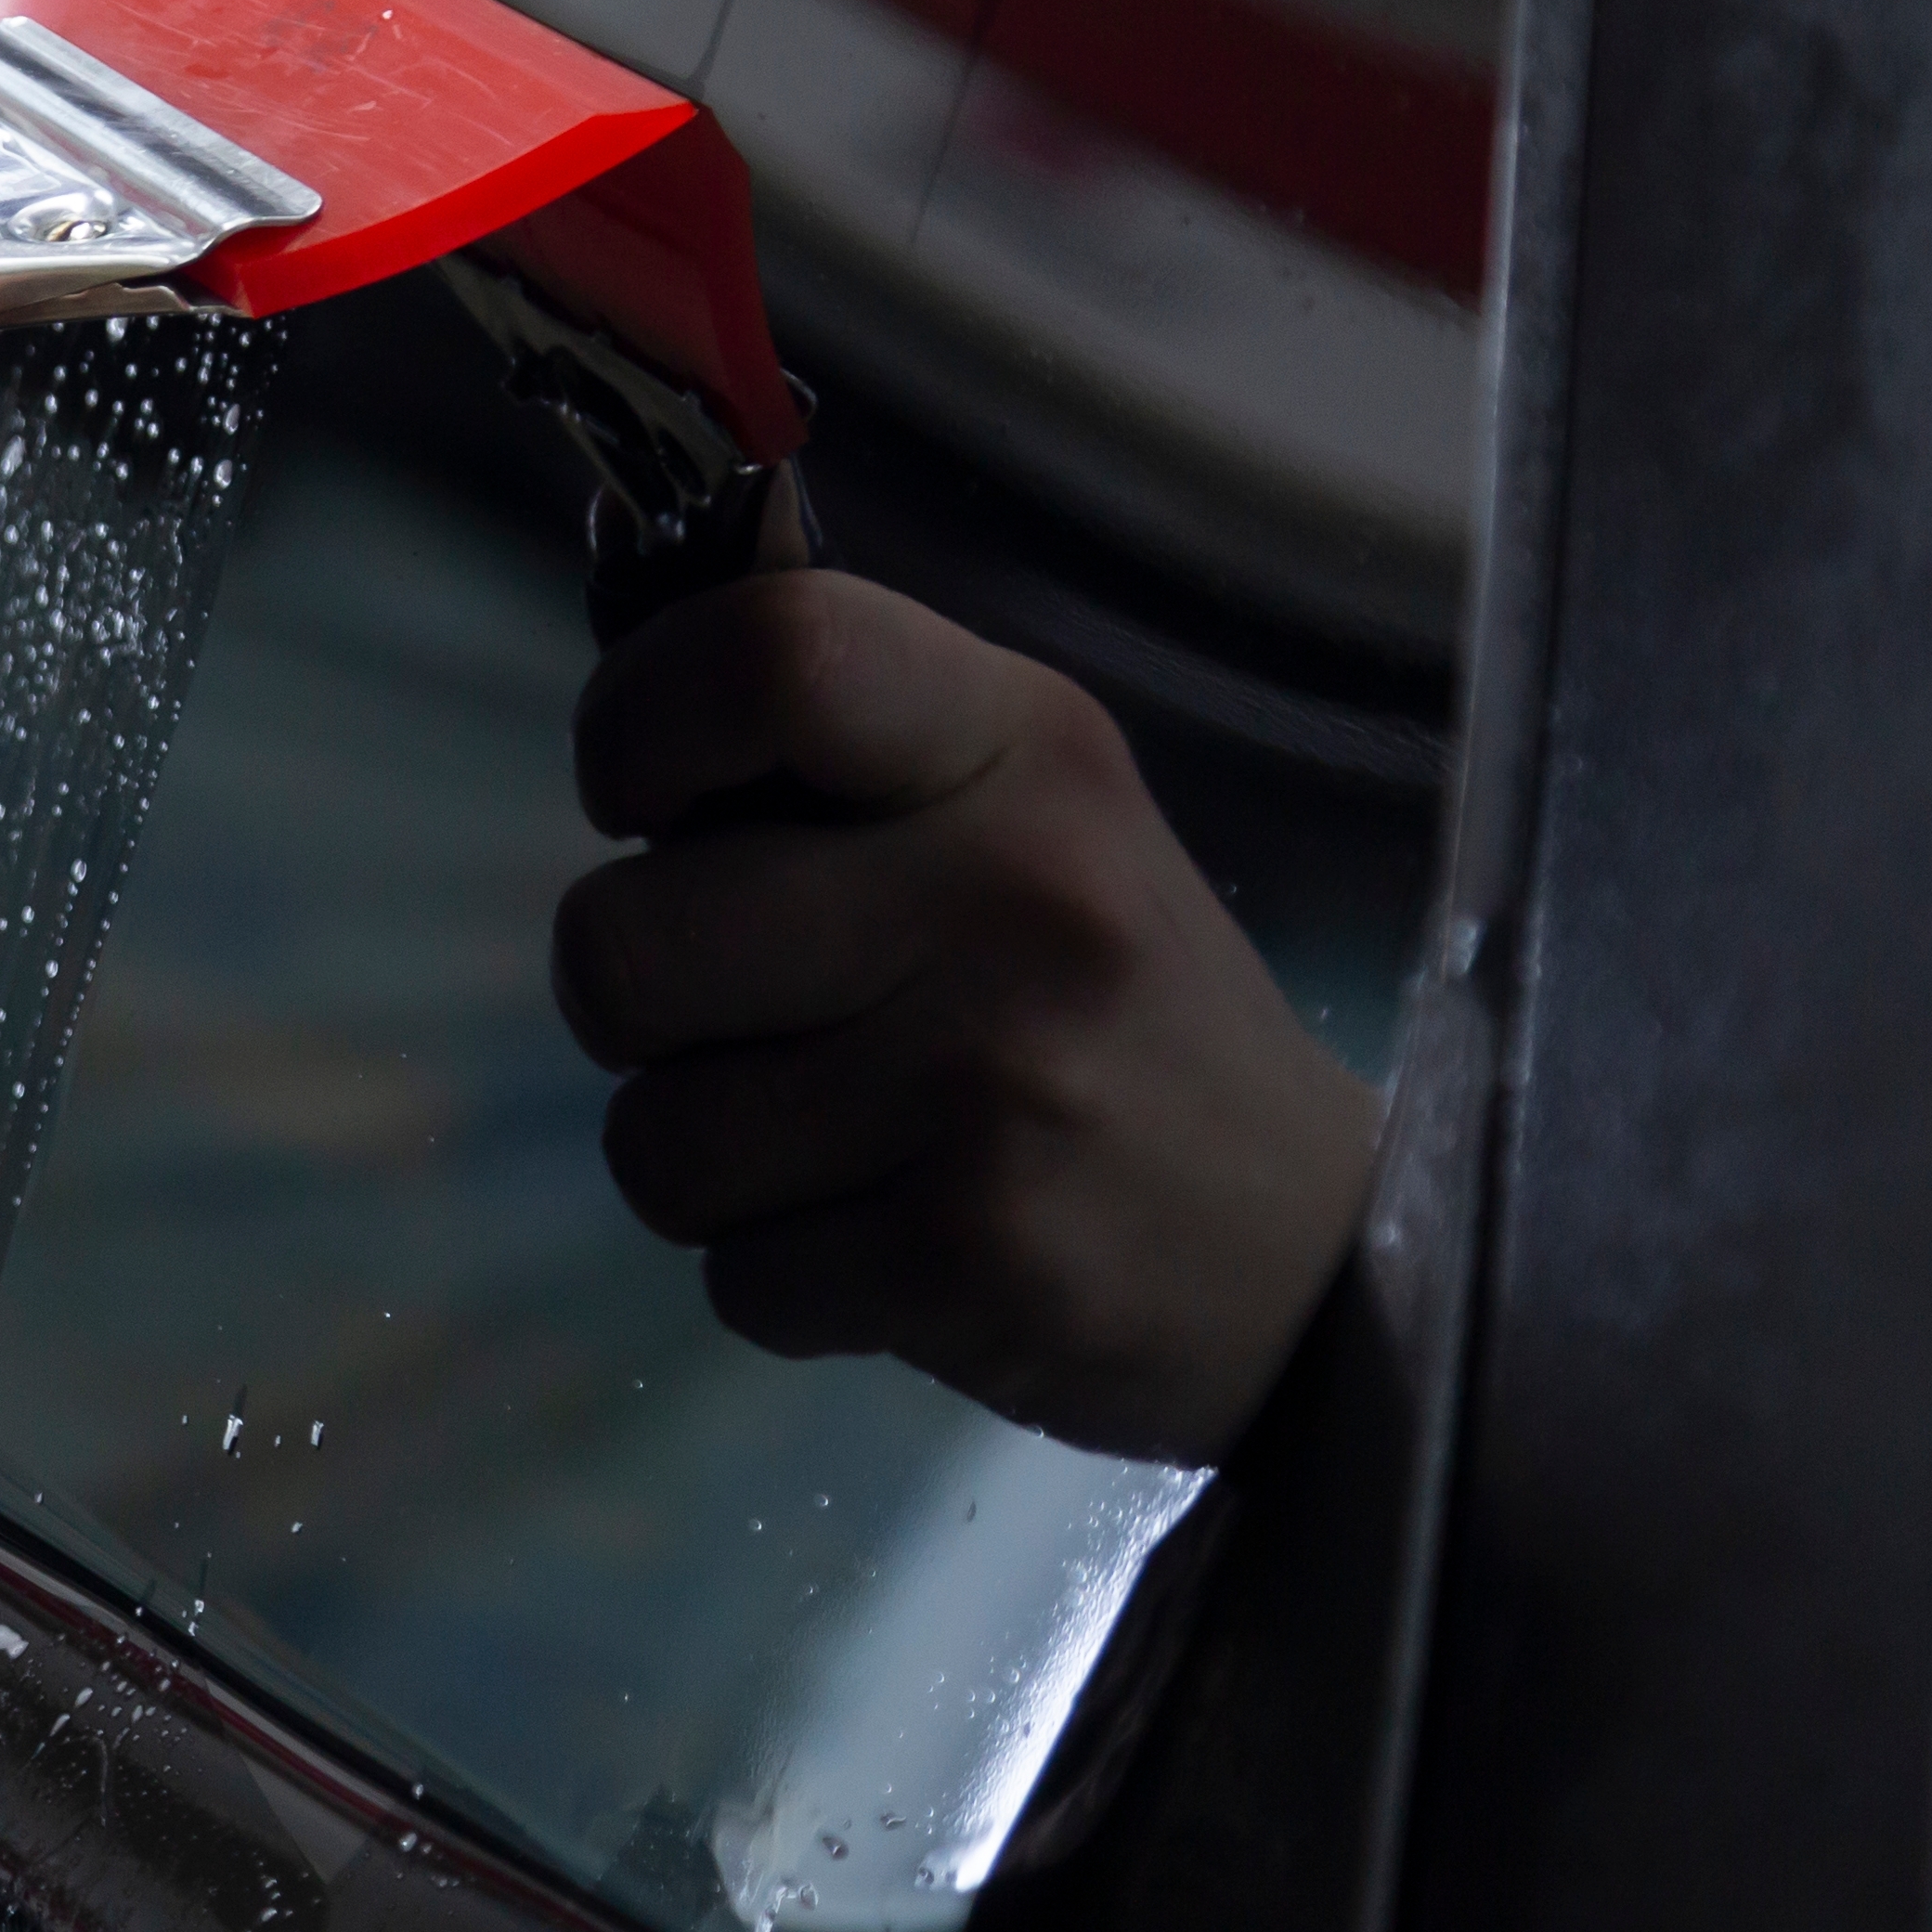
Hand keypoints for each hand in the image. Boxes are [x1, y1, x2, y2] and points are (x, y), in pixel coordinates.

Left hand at [551, 571, 1379, 1460]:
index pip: (768, 654)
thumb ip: (829, 741)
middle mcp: (1014, 895)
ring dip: (707, 1156)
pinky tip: (895, 1234)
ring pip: (654, 1137)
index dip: (635, 726)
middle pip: (622, 942)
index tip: (645, 800)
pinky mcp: (973, 1255)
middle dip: (633, 999)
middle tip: (736, 1013)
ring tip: (840, 1138)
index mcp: (1019, 742)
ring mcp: (994, 1083)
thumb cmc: (1098, 996)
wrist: (1309, 1245)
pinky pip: (734, 1276)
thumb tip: (629, 688)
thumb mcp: (1018, 805)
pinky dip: (783, 1277)